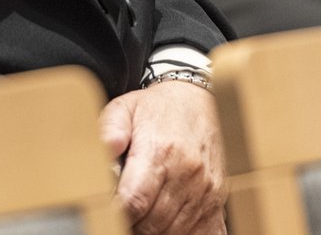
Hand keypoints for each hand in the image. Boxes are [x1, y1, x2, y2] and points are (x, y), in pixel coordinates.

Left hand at [100, 82, 226, 233]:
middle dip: (132, 223)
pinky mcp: (217, 201)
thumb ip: (108, 129)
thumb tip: (103, 149)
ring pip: (175, 231)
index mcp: (159, 152)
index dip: (116, 212)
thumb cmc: (156, 108)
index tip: (106, 209)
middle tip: (119, 215)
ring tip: (138, 218)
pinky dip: (183, 234)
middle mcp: (187, 174)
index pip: (134, 199)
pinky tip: (165, 225)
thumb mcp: (123, 108)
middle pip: (153, 222)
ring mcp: (205, 191)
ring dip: (153, 230)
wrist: (197, 99)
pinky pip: (204, 233)